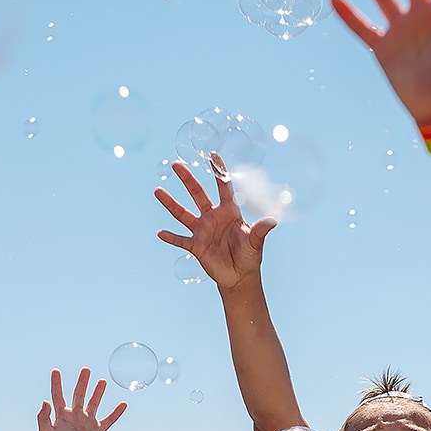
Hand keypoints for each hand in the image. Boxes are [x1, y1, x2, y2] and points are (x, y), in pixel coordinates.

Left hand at [39, 367, 127, 430]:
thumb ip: (43, 417)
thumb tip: (44, 401)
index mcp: (61, 414)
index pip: (58, 395)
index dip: (56, 383)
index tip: (55, 371)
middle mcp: (75, 415)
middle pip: (79, 394)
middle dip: (82, 382)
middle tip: (86, 370)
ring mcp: (87, 422)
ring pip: (94, 403)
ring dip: (98, 392)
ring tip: (102, 381)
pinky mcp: (97, 430)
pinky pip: (109, 419)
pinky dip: (117, 412)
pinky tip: (123, 404)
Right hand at [155, 156, 276, 289]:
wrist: (239, 275)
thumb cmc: (249, 255)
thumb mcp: (255, 242)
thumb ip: (260, 231)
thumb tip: (273, 221)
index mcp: (229, 211)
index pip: (223, 187)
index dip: (219, 171)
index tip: (212, 154)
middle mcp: (212, 217)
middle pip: (197, 194)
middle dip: (187, 179)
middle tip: (177, 164)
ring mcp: (202, 230)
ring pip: (183, 213)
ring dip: (170, 203)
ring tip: (158, 191)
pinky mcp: (195, 246)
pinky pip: (180, 240)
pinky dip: (171, 237)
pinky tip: (160, 233)